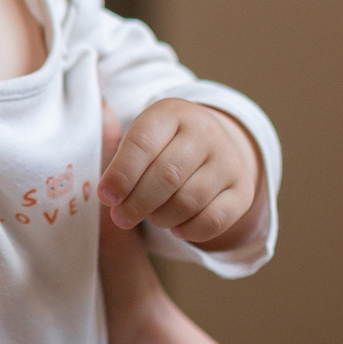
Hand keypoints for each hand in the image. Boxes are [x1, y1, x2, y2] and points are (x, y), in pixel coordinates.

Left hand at [98, 99, 262, 245]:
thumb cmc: (161, 146)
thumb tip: (100, 164)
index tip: (105, 196)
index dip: (121, 174)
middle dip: (137, 203)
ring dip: (161, 218)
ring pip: (189, 201)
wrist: (210, 146)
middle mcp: (206, 132)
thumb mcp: (139, 135)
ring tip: (150, 217)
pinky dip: (188, 230)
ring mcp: (228, 161)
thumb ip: (113, 147)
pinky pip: (213, 220)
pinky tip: (175, 226)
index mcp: (172, 113)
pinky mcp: (242, 190)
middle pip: (167, 176)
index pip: (143, 143)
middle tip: (121, 217)